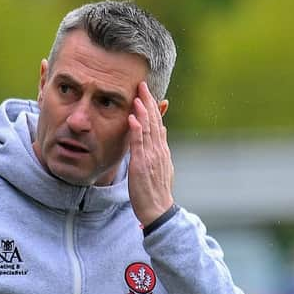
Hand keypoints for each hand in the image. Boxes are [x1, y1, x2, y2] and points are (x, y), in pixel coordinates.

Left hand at [128, 81, 174, 225]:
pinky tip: (132, 117)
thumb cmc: (156, 190)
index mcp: (161, 149)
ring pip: (148, 129)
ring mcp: (151, 156)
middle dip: (148, 102)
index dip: (152, 106)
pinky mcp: (142, 164)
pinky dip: (136, 129)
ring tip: (138, 95)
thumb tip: (162, 130)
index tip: (147, 92)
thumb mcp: (161, 165)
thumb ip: (160, 147)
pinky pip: (139, 143)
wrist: (157, 209)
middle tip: (142, 85)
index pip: (157, 123)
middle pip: (154, 121)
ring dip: (142, 111)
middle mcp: (158, 149)